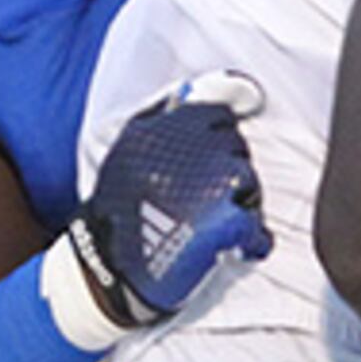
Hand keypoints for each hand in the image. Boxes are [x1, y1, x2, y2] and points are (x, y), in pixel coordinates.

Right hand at [65, 71, 271, 331]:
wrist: (105, 269)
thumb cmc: (116, 213)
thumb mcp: (126, 152)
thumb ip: (158, 118)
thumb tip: (189, 92)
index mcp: (160, 131)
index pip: (216, 114)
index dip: (220, 136)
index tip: (211, 159)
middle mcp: (185, 152)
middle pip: (235, 145)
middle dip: (230, 167)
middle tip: (213, 195)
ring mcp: (207, 187)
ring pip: (249, 179)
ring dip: (243, 199)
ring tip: (223, 219)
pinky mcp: (221, 225)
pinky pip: (255, 224)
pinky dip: (255, 238)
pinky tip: (244, 245)